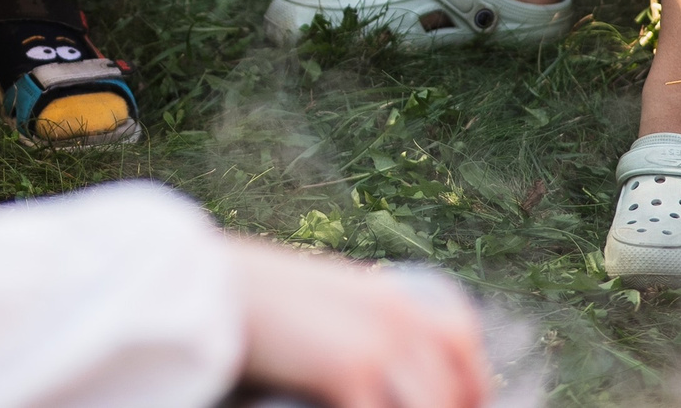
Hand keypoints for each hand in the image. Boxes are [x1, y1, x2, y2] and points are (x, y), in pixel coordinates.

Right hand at [230, 242, 490, 407]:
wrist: (207, 285)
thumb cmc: (250, 294)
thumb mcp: (318, 295)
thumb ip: (349, 319)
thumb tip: (358, 360)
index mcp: (390, 294)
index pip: (461, 339)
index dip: (473, 382)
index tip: (467, 404)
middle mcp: (395, 317)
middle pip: (452, 385)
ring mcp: (376, 345)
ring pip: (427, 406)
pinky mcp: (348, 372)